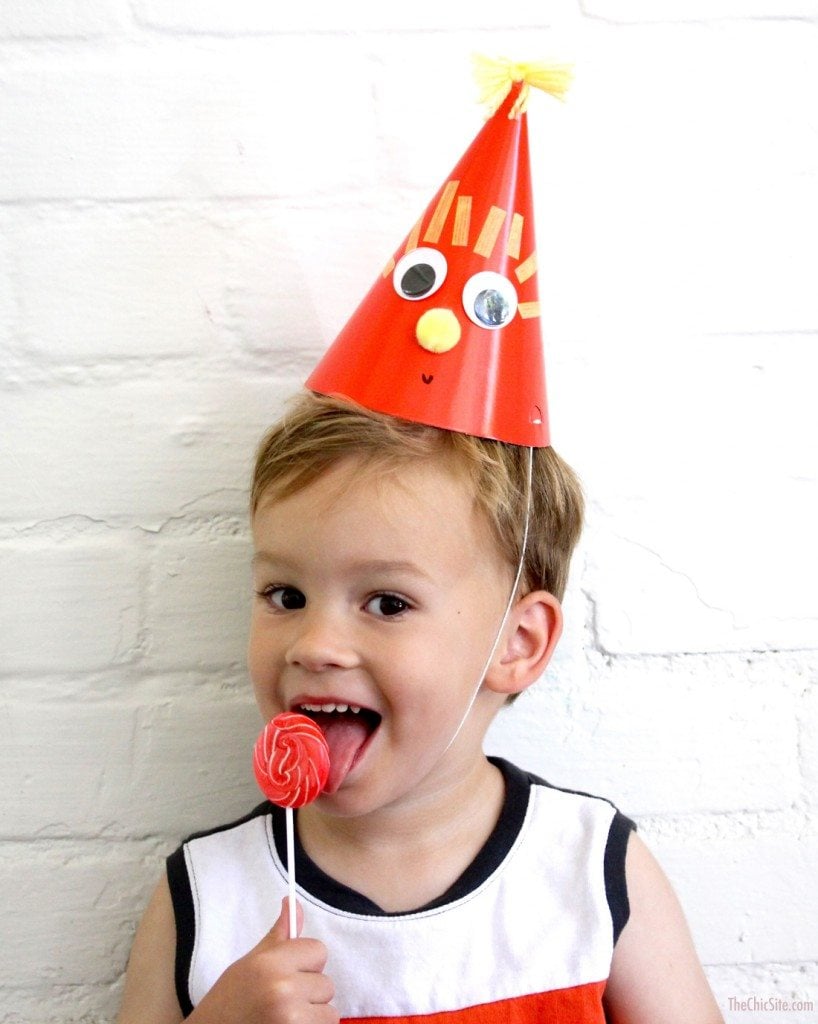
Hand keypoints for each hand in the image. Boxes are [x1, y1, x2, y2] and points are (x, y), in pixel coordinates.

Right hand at [189, 898, 337, 1023]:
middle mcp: (283, 989)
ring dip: (313, 1016)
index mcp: (270, 963)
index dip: (307, 963)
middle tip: (281, 1001)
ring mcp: (291, 1017)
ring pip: (329, 1011)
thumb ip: (278, 936)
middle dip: (309, 993)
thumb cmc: (229, 1001)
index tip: (291, 975)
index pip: (318, 950)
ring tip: (285, 1018)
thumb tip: (293, 902)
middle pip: (326, 983)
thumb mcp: (250, 963)